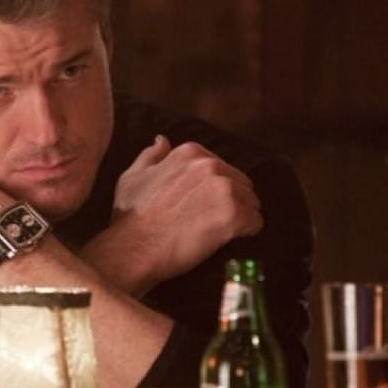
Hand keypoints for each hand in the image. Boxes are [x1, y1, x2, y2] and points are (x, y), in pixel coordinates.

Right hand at [109, 135, 262, 289]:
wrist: (134, 247)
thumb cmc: (131, 215)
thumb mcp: (133, 176)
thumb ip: (151, 155)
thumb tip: (162, 140)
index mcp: (190, 153)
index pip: (222, 167)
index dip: (216, 188)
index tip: (206, 204)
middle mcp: (210, 166)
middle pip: (241, 183)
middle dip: (234, 200)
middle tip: (216, 220)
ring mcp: (224, 190)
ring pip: (251, 202)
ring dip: (242, 216)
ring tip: (224, 232)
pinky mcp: (233, 215)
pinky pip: (255, 223)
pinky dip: (248, 232)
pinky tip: (231, 239)